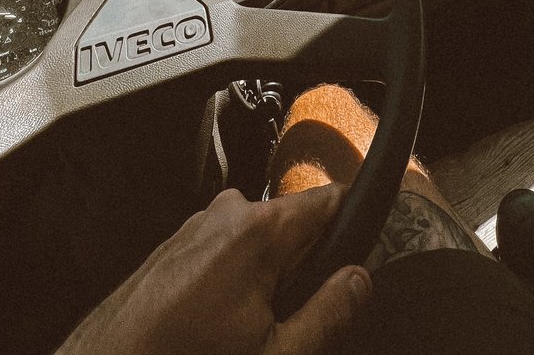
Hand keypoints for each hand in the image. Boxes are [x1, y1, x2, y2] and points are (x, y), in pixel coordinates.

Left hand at [58, 183, 370, 354]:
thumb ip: (327, 314)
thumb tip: (359, 282)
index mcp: (260, 229)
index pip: (332, 200)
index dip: (353, 230)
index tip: (356, 261)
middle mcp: (228, 213)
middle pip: (295, 226)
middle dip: (301, 270)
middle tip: (284, 324)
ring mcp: (196, 227)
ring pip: (257, 244)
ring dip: (263, 281)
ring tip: (240, 335)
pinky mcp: (174, 247)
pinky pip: (223, 254)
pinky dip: (229, 285)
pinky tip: (211, 330)